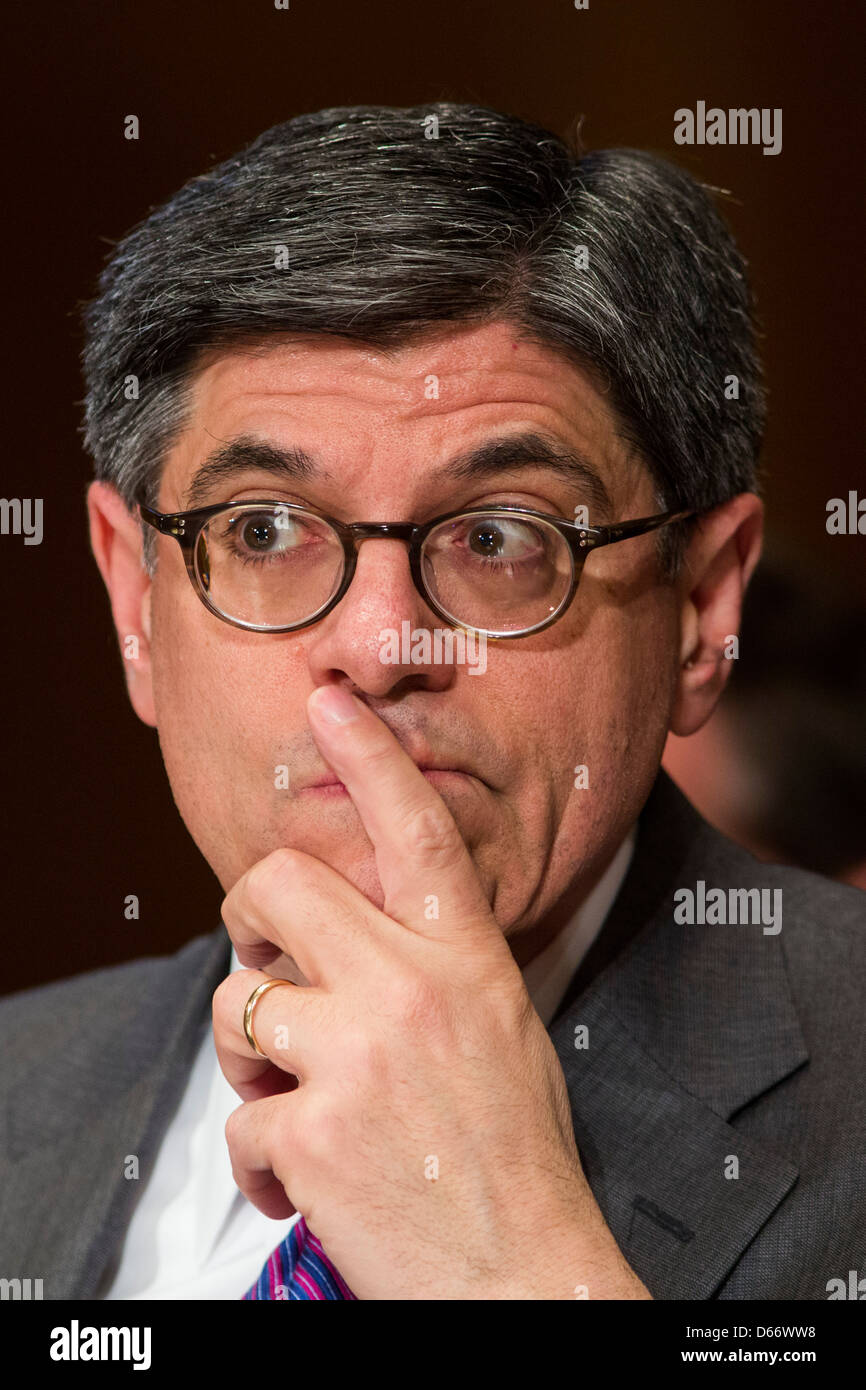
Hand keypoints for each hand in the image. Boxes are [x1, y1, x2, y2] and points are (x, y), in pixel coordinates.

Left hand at [213, 683, 649, 1298]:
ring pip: (236, 1002)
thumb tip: (345, 942)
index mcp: (466, 960)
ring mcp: (356, 1057)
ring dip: (247, 1052)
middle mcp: (409, 990)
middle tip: (260, 956)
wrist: (522, 1271)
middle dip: (247, 915)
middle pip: (278, 888)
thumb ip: (432, 969)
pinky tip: (300, 1180)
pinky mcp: (311, 1131)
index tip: (331, 705)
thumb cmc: (515, 1152)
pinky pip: (238, 1115)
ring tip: (290, 1094)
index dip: (370, 757)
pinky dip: (257, 1155)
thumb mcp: (501, 1029)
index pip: (415, 831)